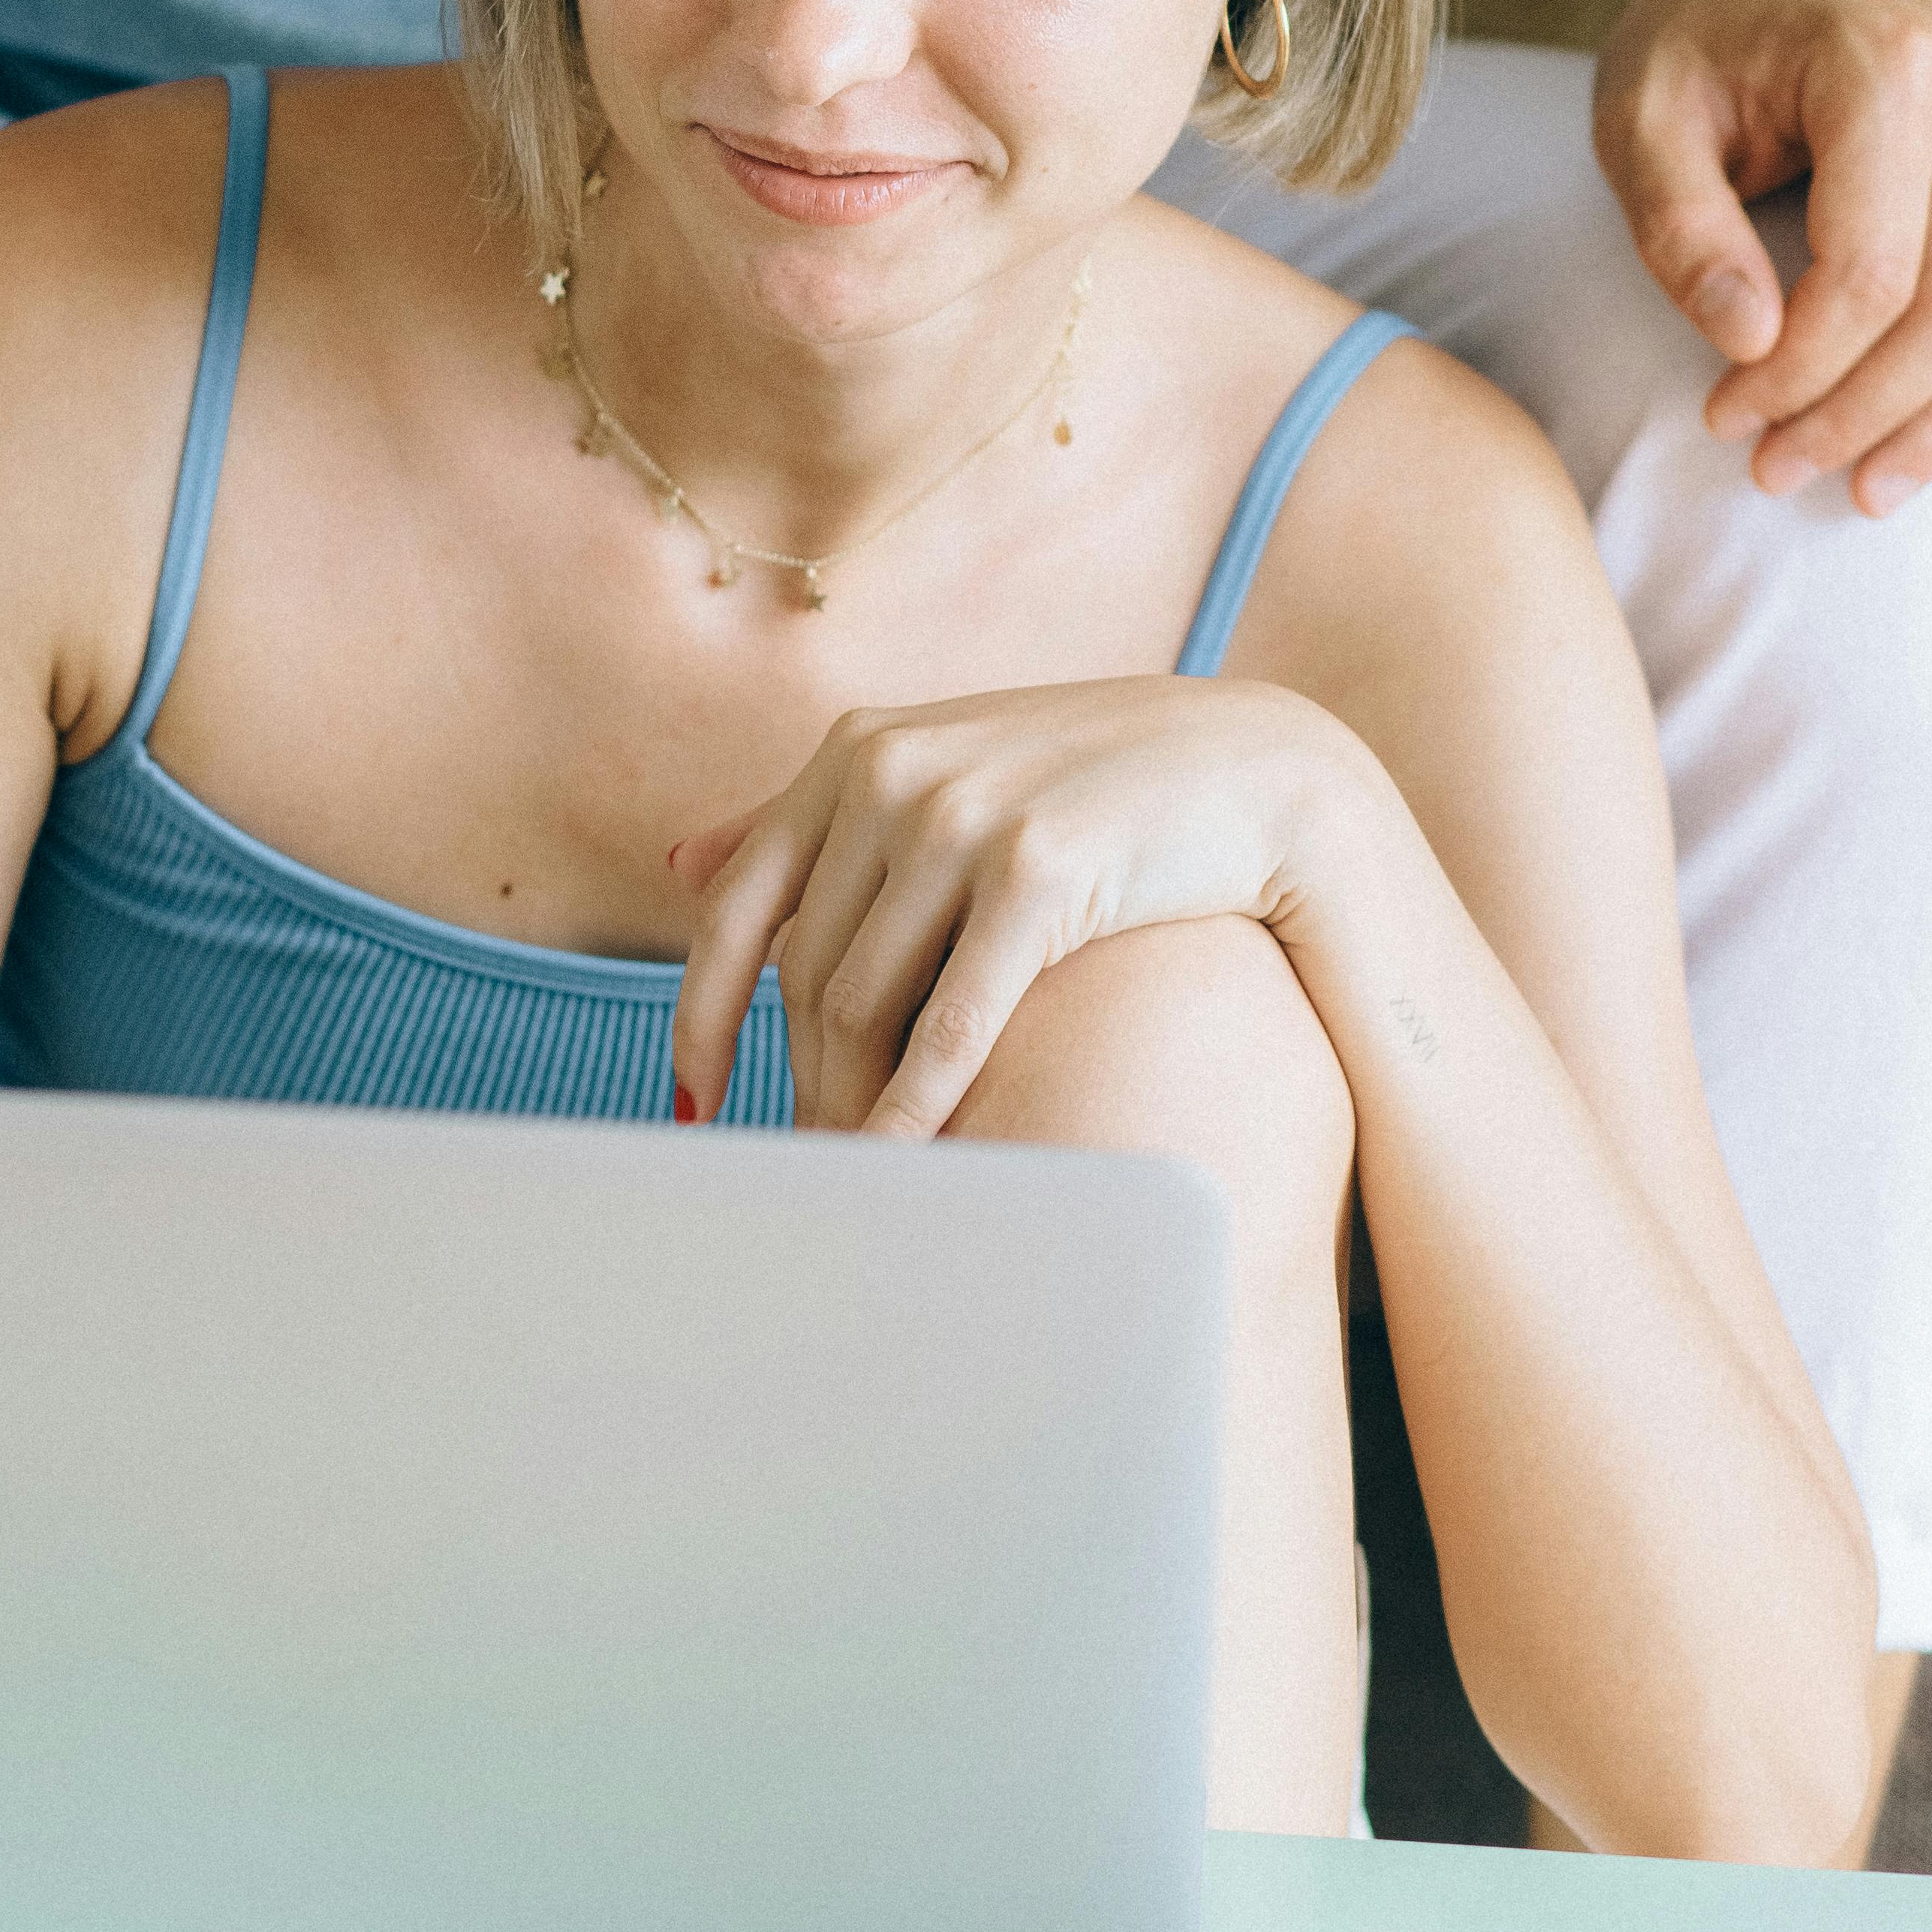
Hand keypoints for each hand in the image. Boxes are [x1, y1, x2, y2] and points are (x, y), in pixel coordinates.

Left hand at [666, 678, 1369, 1137]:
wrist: (1255, 769)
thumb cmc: (1088, 783)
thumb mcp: (942, 769)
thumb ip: (814, 816)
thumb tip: (676, 860)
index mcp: (854, 751)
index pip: (736, 905)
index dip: (701, 1013)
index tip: (693, 1099)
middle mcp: (891, 773)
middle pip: (805, 972)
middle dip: (797, 1083)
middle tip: (803, 1169)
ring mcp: (961, 817)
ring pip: (863, 1005)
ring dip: (851, 1106)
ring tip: (856, 1180)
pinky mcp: (1036, 872)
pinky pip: (950, 1023)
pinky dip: (917, 1106)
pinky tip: (908, 1163)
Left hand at [1595, 0, 1931, 509]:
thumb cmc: (1688, 37)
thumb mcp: (1640, 117)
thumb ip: (1683, 226)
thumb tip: (1750, 343)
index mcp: (1883, 68)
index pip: (1870, 262)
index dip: (1804, 365)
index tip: (1727, 417)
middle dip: (1866, 404)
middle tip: (1777, 470)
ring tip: (1860, 489)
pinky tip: (1915, 439)